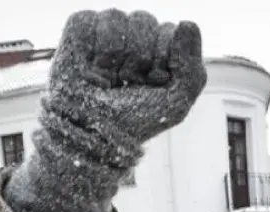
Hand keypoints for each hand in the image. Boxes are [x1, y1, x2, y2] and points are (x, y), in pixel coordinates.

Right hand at [49, 10, 206, 149]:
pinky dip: (93, 48)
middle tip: (130, 83)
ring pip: (118, 18)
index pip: (168, 31)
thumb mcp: (177, 100)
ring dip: (115, 56)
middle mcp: (134, 38)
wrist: (95, 135)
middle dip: (139, 57)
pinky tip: (93, 70)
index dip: (162, 58)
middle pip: (145, 21)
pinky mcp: (79, 33)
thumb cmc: (136, 121)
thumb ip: (191, 62)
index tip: (152, 83)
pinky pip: (90, 20)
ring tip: (110, 79)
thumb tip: (186, 24)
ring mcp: (106, 34)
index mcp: (159, 49)